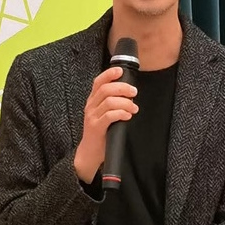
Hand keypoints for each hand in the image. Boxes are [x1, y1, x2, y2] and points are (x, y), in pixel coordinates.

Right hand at [73, 66, 137, 182]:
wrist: (90, 153)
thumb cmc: (101, 132)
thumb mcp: (104, 114)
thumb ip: (112, 103)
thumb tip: (129, 93)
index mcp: (93, 100)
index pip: (98, 82)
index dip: (109, 74)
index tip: (121, 71)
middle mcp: (90, 106)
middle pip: (106, 89)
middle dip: (123, 88)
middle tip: (134, 93)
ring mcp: (92, 117)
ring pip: (109, 101)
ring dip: (125, 103)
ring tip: (134, 108)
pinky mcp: (96, 127)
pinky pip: (109, 116)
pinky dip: (121, 113)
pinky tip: (128, 116)